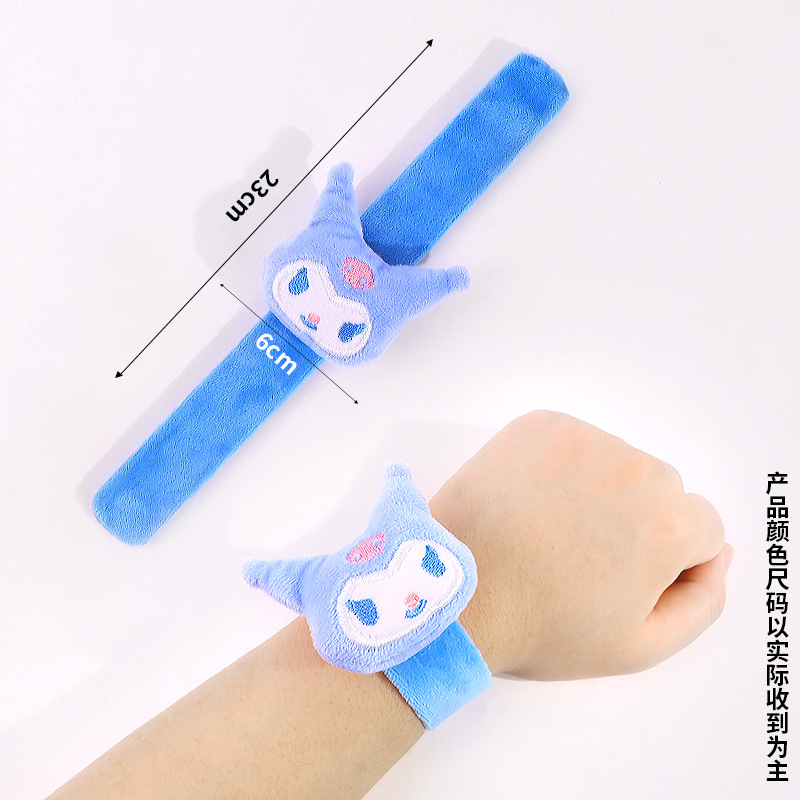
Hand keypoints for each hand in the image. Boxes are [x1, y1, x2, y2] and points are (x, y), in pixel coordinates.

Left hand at [431, 410, 731, 679]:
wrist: (455, 591)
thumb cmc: (543, 625)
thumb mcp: (640, 646)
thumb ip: (704, 600)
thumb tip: (716, 553)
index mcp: (672, 520)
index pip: (701, 529)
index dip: (663, 562)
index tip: (618, 580)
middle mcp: (635, 466)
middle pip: (662, 489)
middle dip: (636, 520)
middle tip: (579, 557)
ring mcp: (583, 437)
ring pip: (617, 462)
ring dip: (598, 489)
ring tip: (549, 530)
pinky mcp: (541, 423)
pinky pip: (573, 442)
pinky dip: (561, 465)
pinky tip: (531, 502)